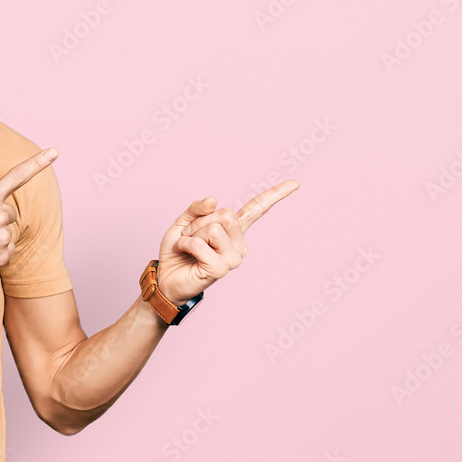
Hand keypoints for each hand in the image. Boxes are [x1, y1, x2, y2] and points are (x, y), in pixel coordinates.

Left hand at [155, 180, 300, 303]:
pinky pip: (200, 243)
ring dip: (192, 233)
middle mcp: (239, 243)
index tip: (296, 184)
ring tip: (188, 246)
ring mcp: (233, 258)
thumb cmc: (178, 251)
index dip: (275, 195)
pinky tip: (187, 254)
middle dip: (200, 221)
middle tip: (189, 235)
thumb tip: (213, 199)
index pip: (257, 209)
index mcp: (233, 230)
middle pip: (226, 214)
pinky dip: (186, 244)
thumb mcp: (184, 222)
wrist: (165, 277)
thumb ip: (198, 208)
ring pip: (214, 228)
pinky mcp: (221, 269)